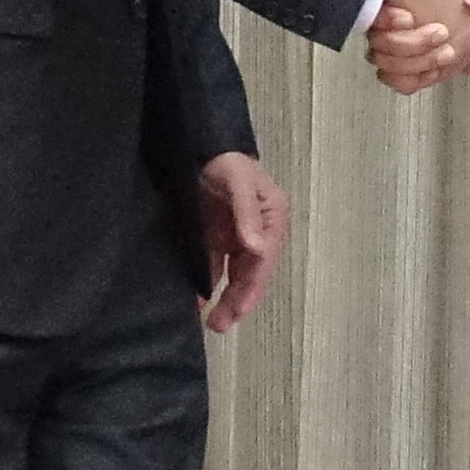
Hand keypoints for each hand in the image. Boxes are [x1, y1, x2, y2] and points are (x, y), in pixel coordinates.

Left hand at [195, 151, 289, 331]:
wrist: (198, 144)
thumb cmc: (224, 158)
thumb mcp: (238, 180)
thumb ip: (246, 213)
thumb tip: (257, 248)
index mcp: (272, 218)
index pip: (264, 259)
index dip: (252, 286)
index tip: (238, 308)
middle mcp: (258, 231)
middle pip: (250, 272)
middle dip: (238, 301)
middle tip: (220, 325)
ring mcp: (237, 236)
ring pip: (233, 275)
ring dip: (224, 299)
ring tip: (211, 322)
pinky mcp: (217, 237)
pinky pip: (214, 266)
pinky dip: (207, 284)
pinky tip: (197, 301)